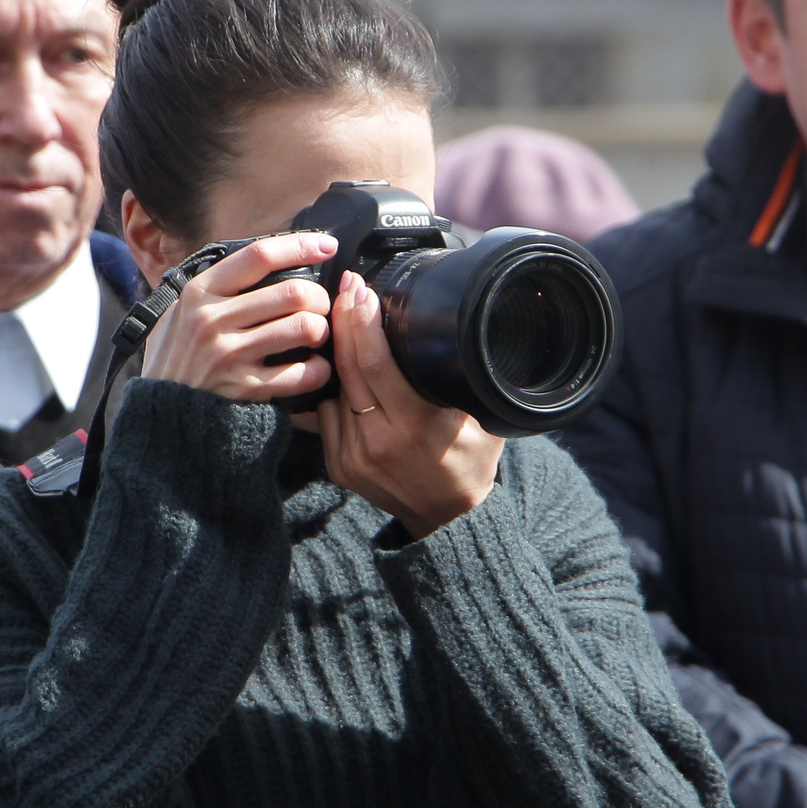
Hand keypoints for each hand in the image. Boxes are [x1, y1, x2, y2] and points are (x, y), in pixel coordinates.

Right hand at [141, 234, 336, 402]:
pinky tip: (315, 368)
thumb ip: (213, 288)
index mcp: (200, 292)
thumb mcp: (178, 313)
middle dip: (319, 298)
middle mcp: (213, 319)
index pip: (259, 256)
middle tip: (321, 307)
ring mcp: (229, 355)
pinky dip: (319, 369)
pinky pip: (302, 373)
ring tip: (317, 335)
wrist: (161, 416)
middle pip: (292, 292)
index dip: (300, 246)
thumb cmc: (175, 359)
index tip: (326, 246)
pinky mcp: (244, 389)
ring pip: (303, 327)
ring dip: (322, 330)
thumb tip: (263, 262)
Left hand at [300, 271, 504, 538]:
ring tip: (343, 319)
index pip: (376, 365)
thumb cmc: (470, 461)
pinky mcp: (338, 465)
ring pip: (331, 390)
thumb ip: (461, 382)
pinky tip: (340, 367)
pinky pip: (324, 414)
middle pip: (348, 369)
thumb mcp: (481, 419)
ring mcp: (352, 456)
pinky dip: (331, 388)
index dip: (363, 323)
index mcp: (415, 427)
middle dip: (345, 321)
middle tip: (347, 288)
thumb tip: (452, 332)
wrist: (448, 519)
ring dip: (334, 353)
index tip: (362, 291)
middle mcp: (378, 442)